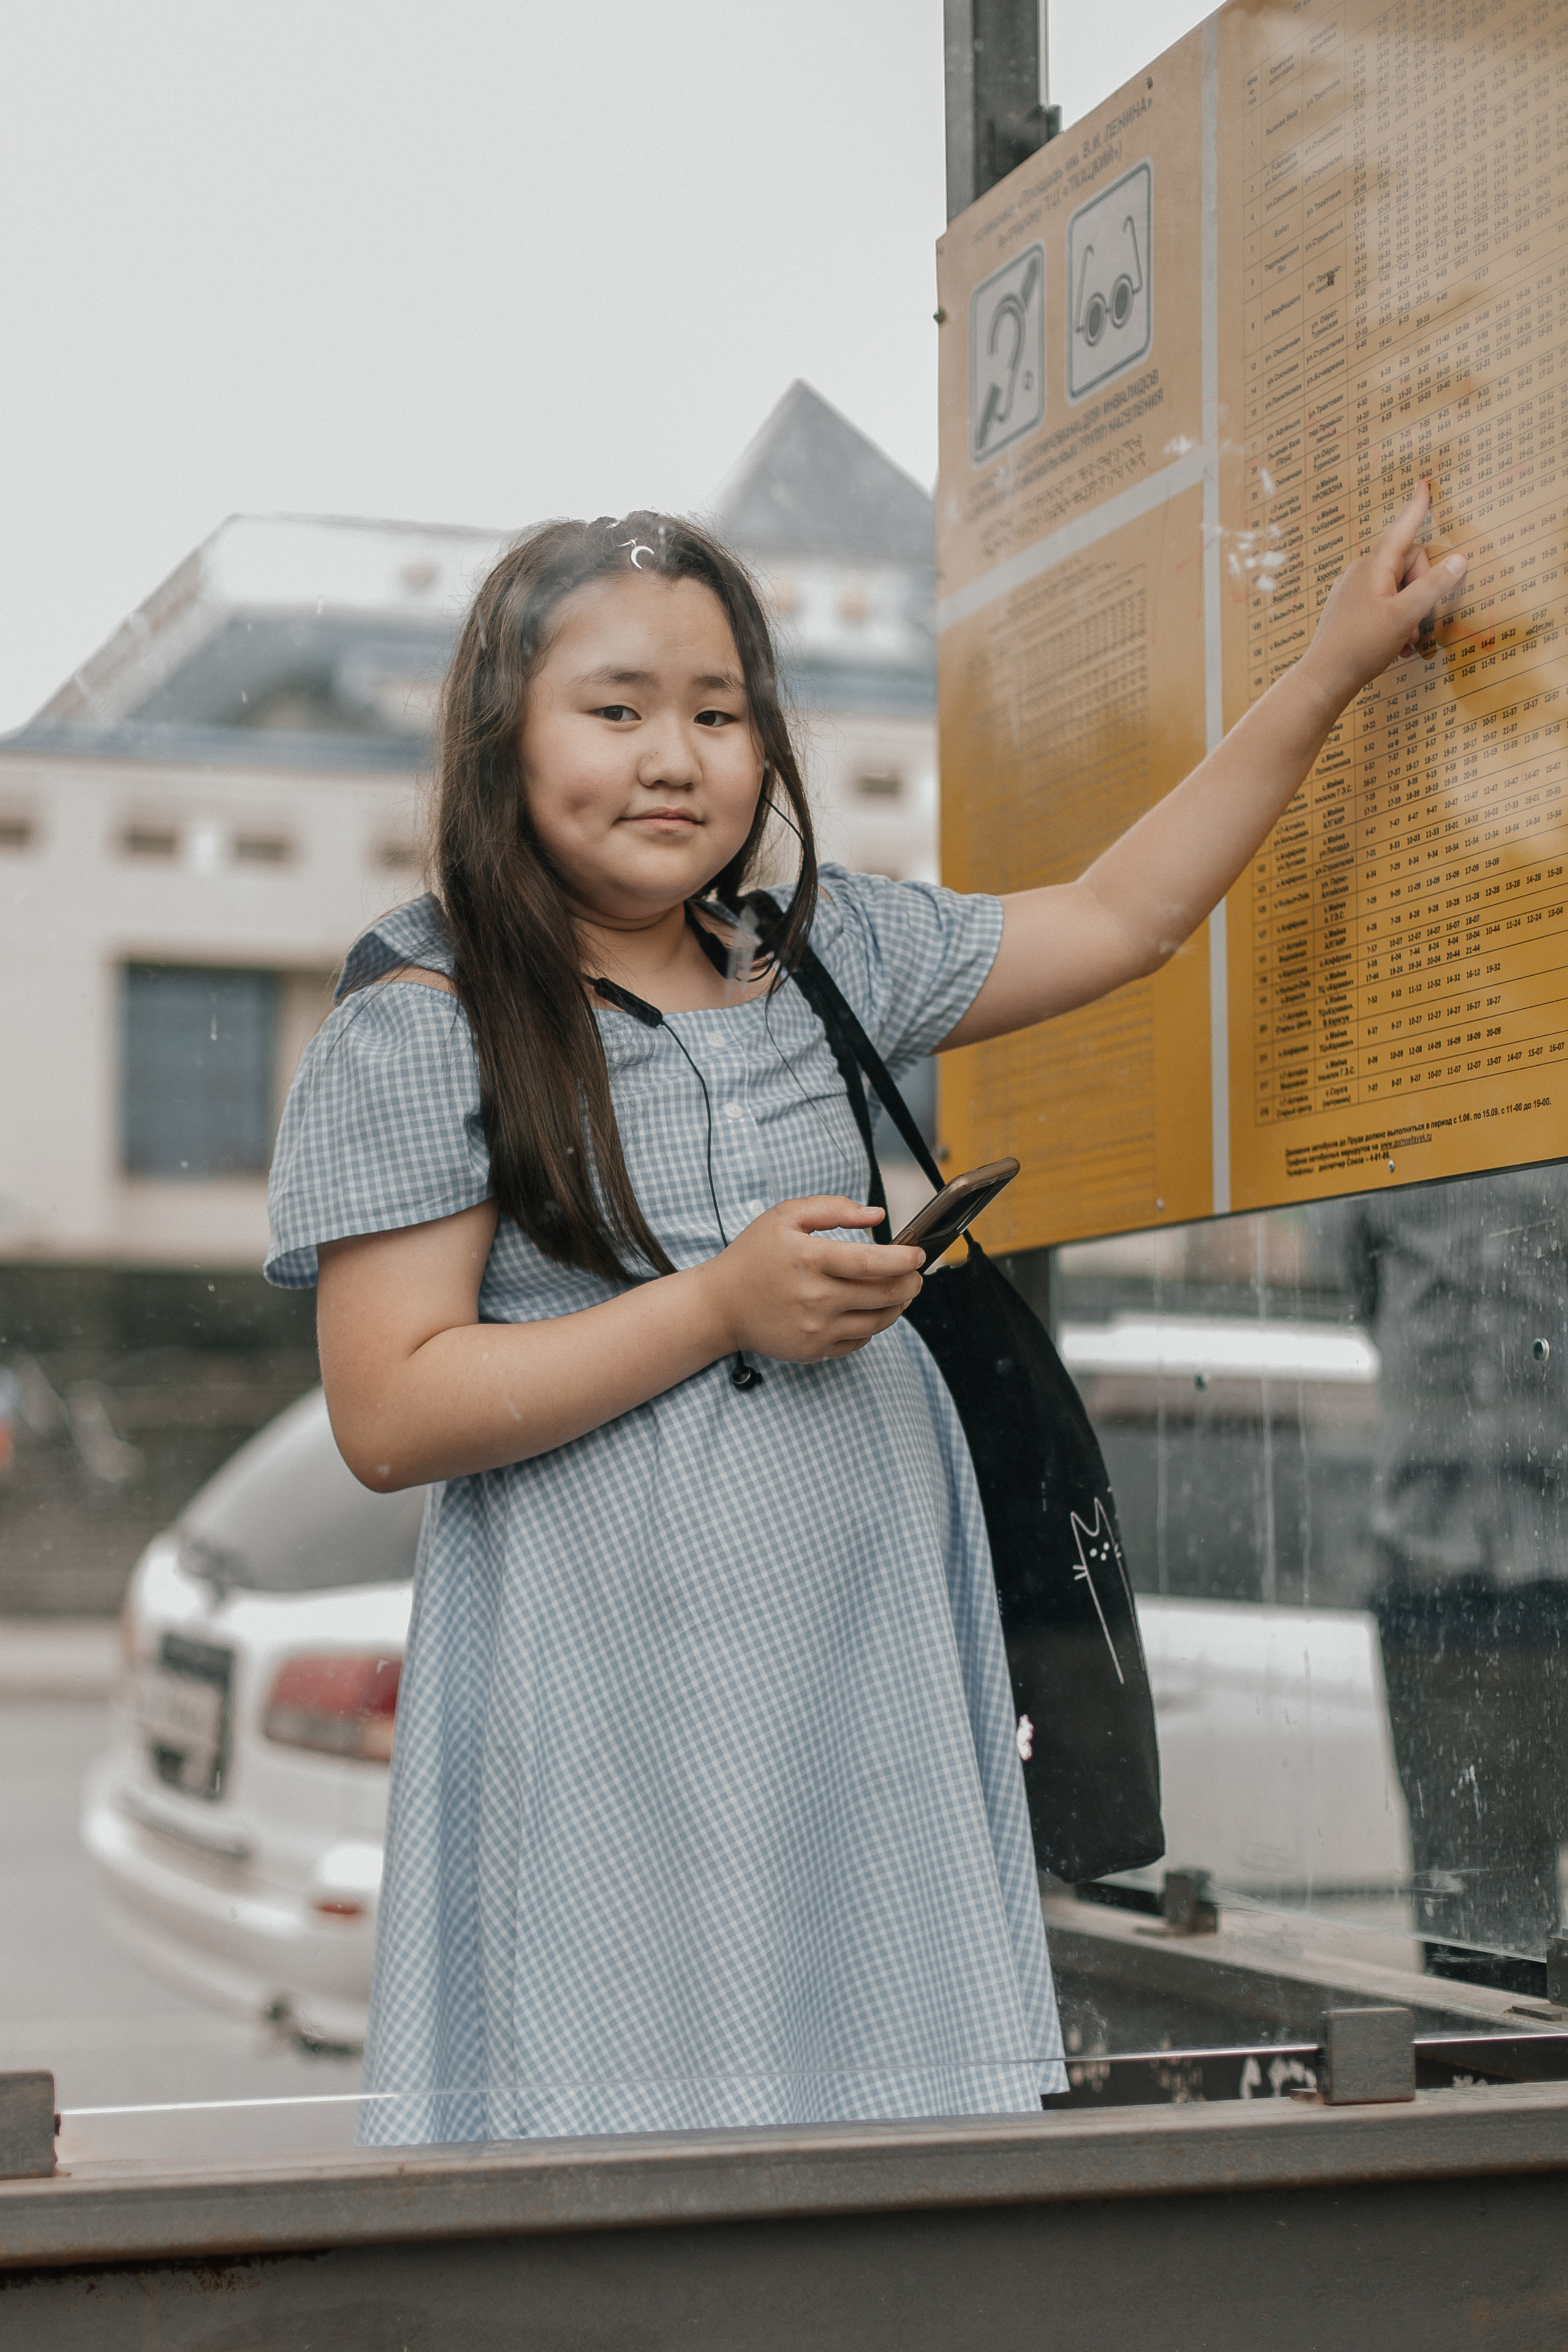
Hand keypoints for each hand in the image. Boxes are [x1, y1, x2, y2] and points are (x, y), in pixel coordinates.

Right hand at [693, 1196, 924, 1362]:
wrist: (720, 1306)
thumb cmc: (753, 1256)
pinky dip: (872, 1325)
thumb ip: (832, 1208)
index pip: (874, 1263)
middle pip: (885, 1294)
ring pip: (879, 1321)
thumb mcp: (784, 1216)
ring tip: (899, 1291)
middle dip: (911, 1282)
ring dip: (898, 1305)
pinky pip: (860, 1340)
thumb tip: (877, 1215)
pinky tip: (867, 1310)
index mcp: (810, 1260)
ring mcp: (816, 1328)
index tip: (918, 1254)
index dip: (905, 1259)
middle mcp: (816, 1298)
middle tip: (916, 1273)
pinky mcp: (815, 1350)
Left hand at [1300, 481, 1466, 709]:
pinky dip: (1395, 620)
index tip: (1423, 484)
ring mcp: (1352, 589)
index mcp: (1375, 565)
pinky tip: (1395, 645)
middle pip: (1408, 562)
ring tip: (1407, 639)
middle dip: (1422, 589)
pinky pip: (1383, 602)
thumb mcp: (1406, 615)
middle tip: (1419, 621)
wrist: (1324, 677)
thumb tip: (1459, 560)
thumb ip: (1434, 586)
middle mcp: (1361, 571)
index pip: (1402, 528)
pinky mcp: (1349, 608)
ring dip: (1411, 610)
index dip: (1417, 507)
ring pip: (1397, 586)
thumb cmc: (1362, 645)